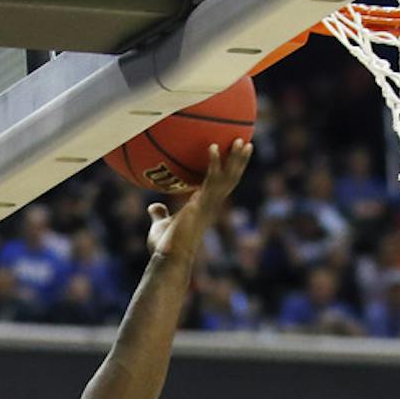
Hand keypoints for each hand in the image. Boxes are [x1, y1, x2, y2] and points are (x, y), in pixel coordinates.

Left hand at [145, 139, 251, 262]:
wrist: (167, 259)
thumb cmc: (164, 247)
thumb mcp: (161, 226)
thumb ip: (160, 214)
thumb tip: (153, 206)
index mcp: (205, 208)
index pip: (222, 187)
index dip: (230, 173)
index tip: (235, 159)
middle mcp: (211, 206)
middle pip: (231, 180)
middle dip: (239, 162)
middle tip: (246, 142)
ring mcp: (208, 206)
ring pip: (228, 178)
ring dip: (235, 158)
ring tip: (239, 139)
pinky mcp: (201, 205)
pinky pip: (211, 180)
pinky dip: (213, 163)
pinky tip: (212, 146)